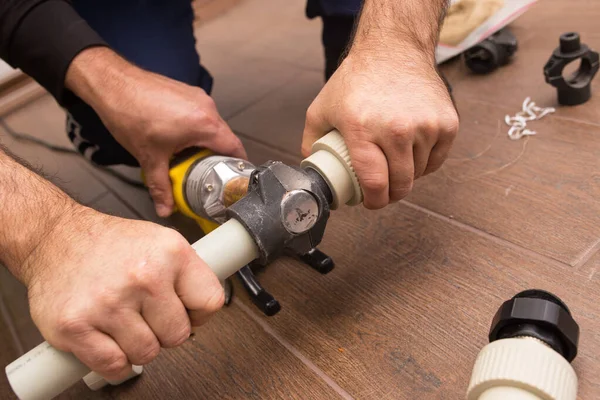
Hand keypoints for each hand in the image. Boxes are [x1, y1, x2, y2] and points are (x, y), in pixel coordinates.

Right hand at [24, 206, 223, 380]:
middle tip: (145, 314)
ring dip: (137, 345)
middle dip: (164, 330)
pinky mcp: (76, 326)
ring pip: (147, 353)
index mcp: (170, 252)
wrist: (53, 237)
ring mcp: (109, 303)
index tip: (185, 311)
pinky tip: (108, 340)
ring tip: (123, 321)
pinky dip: (114, 362)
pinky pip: (114, 366)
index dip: (199, 313)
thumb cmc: (107, 243)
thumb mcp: (159, 240)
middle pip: (179, 335)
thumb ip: (186, 272)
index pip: (210, 302)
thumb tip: (206, 307)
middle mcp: (143, 275)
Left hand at [66, 48, 246, 216]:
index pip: (235, 148)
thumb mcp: (149, 158)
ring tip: (190, 159)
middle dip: (218, 159)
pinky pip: (200, 115)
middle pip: (224, 138)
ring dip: (205, 144)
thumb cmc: (129, 112)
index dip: (239, 166)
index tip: (236, 179)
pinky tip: (178, 140)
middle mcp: (206, 108)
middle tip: (208, 176)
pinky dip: (195, 130)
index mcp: (204, 124)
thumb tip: (166, 208)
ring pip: (211, 127)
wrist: (112, 84)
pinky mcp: (187, 93)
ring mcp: (197, 97)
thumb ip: (160, 187)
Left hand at [302, 51, 458, 209]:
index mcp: (363, 129)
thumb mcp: (321, 108)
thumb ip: (311, 142)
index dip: (374, 201)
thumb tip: (314, 171)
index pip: (374, 183)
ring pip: (419, 173)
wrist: (393, 49)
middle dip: (391, 195)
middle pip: (400, 184)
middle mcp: (397, 129)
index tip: (371, 202)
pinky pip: (437, 160)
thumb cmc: (356, 80)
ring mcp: (425, 126)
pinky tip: (411, 153)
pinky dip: (425, 163)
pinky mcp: (447, 123)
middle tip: (383, 191)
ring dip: (407, 176)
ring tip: (394, 162)